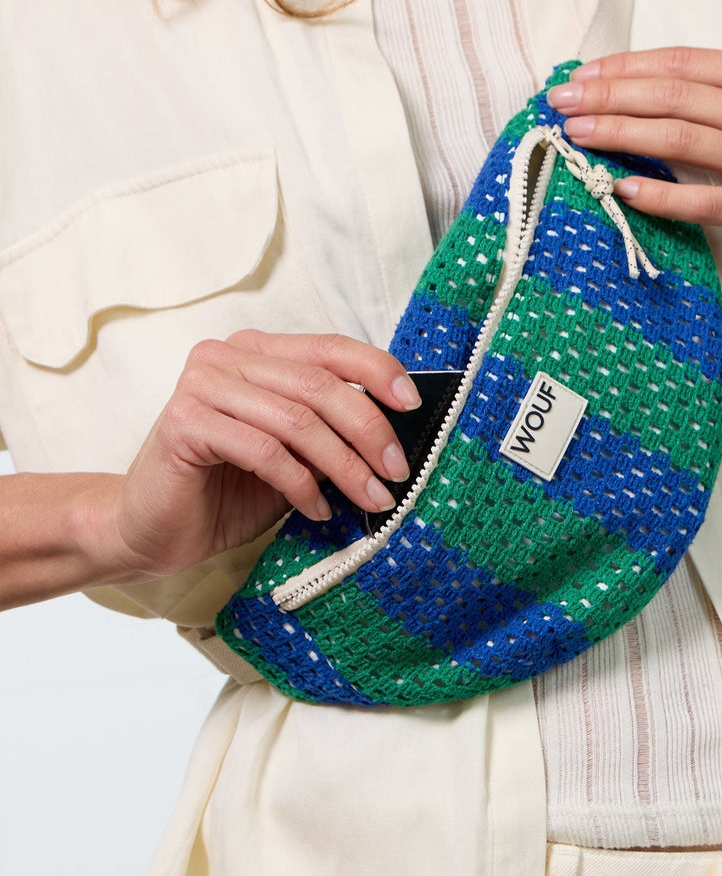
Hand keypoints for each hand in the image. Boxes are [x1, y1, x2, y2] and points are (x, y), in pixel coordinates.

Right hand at [95, 331, 420, 579]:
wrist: (153, 528)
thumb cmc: (230, 489)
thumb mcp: (297, 455)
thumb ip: (333, 432)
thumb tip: (399, 435)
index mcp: (259, 351)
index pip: (331, 347)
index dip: (378, 371)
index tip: (414, 405)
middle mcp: (228, 355)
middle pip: (319, 385)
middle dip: (369, 431)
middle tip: (397, 472)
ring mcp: (202, 384)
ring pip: (296, 419)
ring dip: (343, 465)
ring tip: (370, 499)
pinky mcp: (184, 422)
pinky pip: (263, 451)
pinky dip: (300, 484)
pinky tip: (318, 511)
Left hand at [547, 47, 721, 296]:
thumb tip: (645, 99)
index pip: (682, 64)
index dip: (625, 67)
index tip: (582, 76)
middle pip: (672, 95)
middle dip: (608, 95)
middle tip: (562, 102)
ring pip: (680, 138)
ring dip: (621, 134)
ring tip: (578, 136)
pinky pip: (702, 200)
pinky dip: (659, 195)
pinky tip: (622, 191)